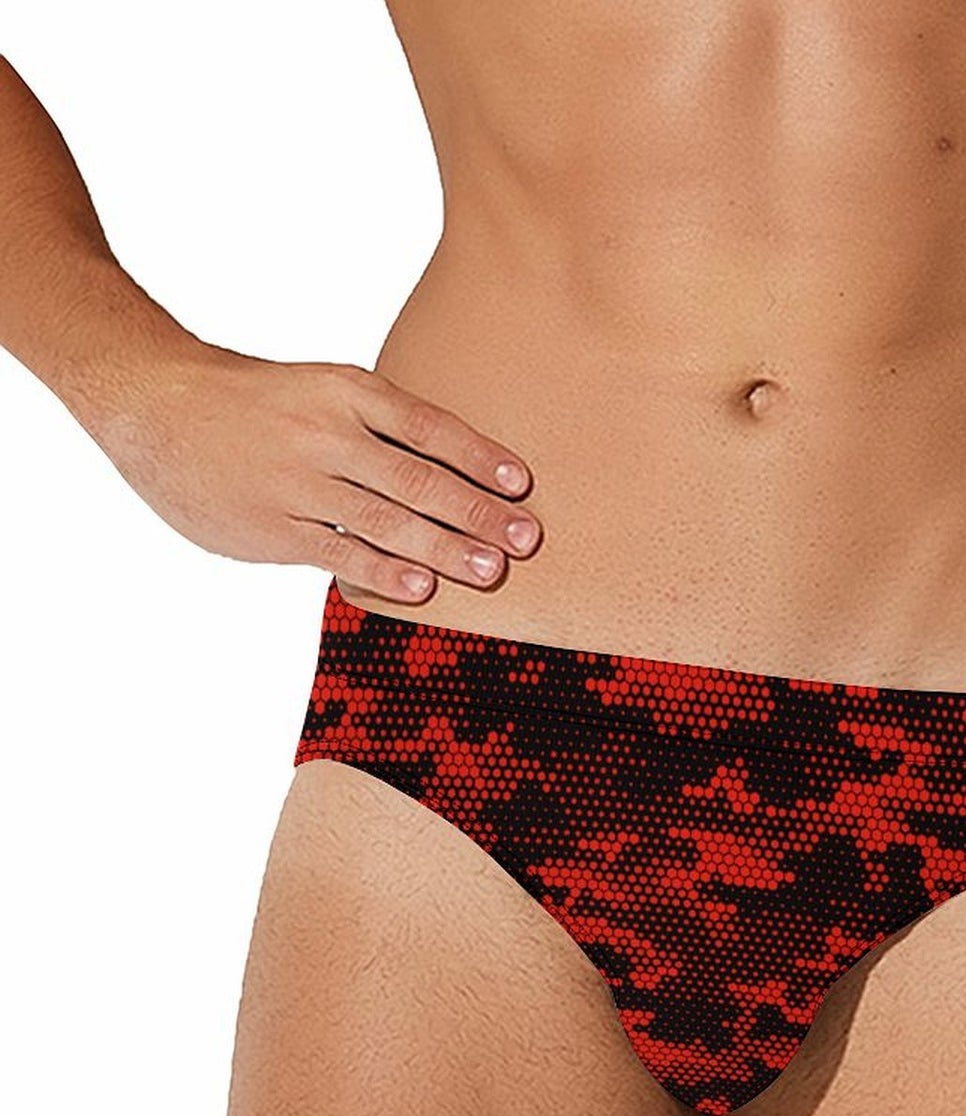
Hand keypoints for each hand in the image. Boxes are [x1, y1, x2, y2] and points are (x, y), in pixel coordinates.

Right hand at [91, 337, 541, 602]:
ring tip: (490, 570)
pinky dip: (381, 572)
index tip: (523, 484)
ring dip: (443, 548)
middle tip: (526, 539)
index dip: (479, 456)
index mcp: (346, 391)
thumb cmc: (256, 402)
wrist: (153, 403)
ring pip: (384, 519)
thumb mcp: (319, 389)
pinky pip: (336, 552)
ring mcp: (298, 482)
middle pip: (417, 478)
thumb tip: (456, 469)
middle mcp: (327, 434)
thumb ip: (379, 425)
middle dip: (477, 512)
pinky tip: (421, 589)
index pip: (428, 425)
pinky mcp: (272, 526)